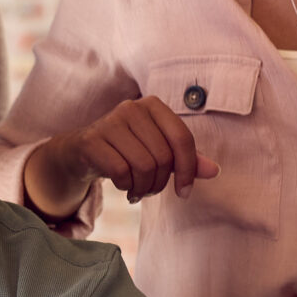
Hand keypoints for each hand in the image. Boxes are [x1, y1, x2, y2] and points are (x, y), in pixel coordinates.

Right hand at [23, 95, 218, 220]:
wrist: (81, 151)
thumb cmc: (126, 150)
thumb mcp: (158, 151)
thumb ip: (186, 159)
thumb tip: (214, 171)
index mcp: (153, 105)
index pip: (182, 139)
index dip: (189, 170)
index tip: (184, 191)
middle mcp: (132, 108)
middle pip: (163, 157)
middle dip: (160, 183)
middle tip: (150, 190)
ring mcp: (109, 121)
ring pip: (143, 166)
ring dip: (143, 188)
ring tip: (137, 190)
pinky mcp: (92, 140)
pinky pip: (121, 172)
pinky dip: (126, 186)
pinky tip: (123, 186)